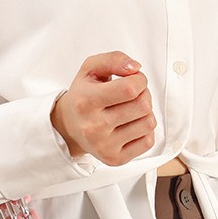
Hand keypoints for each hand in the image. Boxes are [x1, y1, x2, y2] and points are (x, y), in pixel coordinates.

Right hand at [51, 51, 156, 165]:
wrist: (68, 126)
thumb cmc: (83, 95)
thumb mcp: (90, 69)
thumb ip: (113, 59)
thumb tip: (135, 68)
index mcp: (86, 101)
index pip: (131, 88)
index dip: (139, 79)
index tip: (132, 80)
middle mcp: (93, 126)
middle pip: (143, 105)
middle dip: (143, 95)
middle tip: (131, 95)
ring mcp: (104, 146)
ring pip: (149, 123)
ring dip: (144, 113)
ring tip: (129, 110)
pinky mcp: (114, 159)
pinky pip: (148, 141)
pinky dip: (143, 131)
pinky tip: (129, 126)